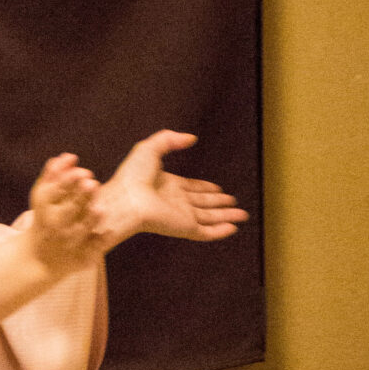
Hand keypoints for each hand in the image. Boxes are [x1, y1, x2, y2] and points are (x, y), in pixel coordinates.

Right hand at [27, 153, 102, 267]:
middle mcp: (55, 226)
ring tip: (100, 208)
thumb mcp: (42, 198)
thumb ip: (53, 175)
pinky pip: (92, 249)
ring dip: (89, 219)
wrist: (38, 259)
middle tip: (91, 183)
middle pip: (68, 210)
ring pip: (80, 229)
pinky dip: (100, 241)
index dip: (67, 182)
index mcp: (44, 209)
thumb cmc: (44, 219)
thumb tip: (69, 156)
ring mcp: (69, 242)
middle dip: (79, 197)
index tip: (81, 171)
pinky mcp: (81, 256)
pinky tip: (109, 231)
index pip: (54, 194)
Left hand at [98, 130, 248, 248]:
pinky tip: (232, 228)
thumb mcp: (150, 148)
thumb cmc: (131, 177)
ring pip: (209, 217)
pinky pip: (206, 232)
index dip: (205, 187)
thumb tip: (190, 137)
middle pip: (203, 203)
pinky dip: (220, 231)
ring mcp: (181, 216)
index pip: (191, 187)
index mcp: (167, 185)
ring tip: (241, 215)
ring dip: (226, 216)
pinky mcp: (184, 228)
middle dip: (219, 203)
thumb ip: (170, 139)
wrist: (126, 200)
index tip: (217, 188)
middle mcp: (176, 201)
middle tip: (232, 201)